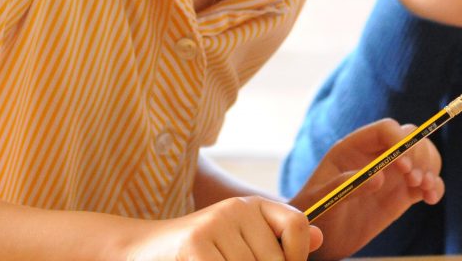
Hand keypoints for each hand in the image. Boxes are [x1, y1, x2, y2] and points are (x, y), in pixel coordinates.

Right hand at [124, 196, 320, 260]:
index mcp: (253, 205)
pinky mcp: (196, 244)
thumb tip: (320, 238)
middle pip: (275, 260)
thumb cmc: (199, 252)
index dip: (295, 256)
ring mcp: (215, 224)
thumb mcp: (240, 242)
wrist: (142, 248)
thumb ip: (277, 241)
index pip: (298, 226)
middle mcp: (236, 208)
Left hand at [289, 119, 444, 259]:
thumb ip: (347, 186)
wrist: (323, 240)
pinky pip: (428, 183)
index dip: (399, 141)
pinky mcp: (403, 194)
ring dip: (431, 168)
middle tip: (414, 179)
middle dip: (419, 155)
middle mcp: (378, 156)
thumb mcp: (324, 200)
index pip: (386, 130)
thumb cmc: (316, 214)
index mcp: (355, 148)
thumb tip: (379, 177)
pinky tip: (430, 199)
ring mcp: (393, 174)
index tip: (403, 165)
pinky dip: (435, 187)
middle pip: (411, 139)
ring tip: (425, 188)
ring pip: (424, 157)